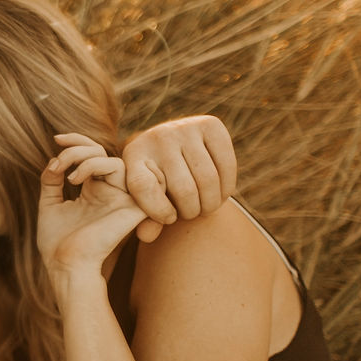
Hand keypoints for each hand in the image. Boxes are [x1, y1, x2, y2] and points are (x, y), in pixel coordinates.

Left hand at [38, 134, 145, 273]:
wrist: (65, 266)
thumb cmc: (57, 243)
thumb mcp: (49, 205)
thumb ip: (51, 180)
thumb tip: (53, 158)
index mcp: (94, 192)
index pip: (93, 156)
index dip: (77, 141)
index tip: (55, 139)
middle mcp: (110, 193)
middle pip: (104, 153)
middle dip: (78, 146)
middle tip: (58, 157)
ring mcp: (122, 199)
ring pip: (114, 160)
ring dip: (85, 157)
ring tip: (67, 175)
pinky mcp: (131, 205)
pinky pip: (123, 171)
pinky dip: (96, 166)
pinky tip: (76, 180)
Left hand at [122, 115, 235, 241]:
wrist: (173, 144)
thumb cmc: (158, 179)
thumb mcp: (146, 196)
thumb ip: (147, 216)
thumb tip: (147, 235)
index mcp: (134, 155)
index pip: (143, 187)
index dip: (159, 212)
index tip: (169, 219)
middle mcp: (157, 137)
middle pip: (183, 189)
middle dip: (192, 212)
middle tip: (192, 214)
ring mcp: (183, 128)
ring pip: (207, 180)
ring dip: (211, 203)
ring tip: (205, 207)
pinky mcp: (210, 124)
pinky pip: (226, 165)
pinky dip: (226, 188)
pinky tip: (220, 193)